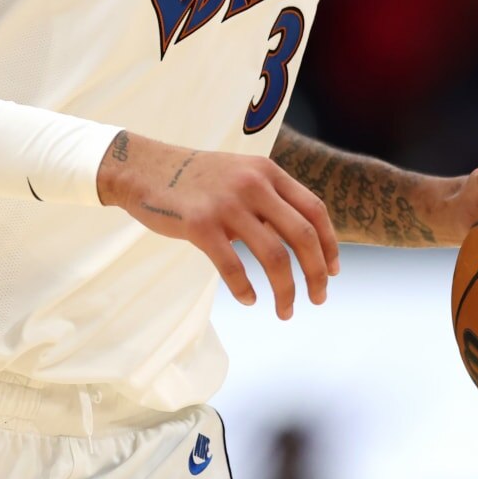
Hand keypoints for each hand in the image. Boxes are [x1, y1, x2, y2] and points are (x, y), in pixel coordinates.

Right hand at [97, 132, 339, 319]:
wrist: (145, 168)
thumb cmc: (196, 178)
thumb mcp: (241, 173)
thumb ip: (269, 199)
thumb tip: (300, 241)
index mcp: (267, 171)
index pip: (314, 210)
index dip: (329, 245)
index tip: (332, 272)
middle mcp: (253, 185)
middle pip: (302, 237)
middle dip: (316, 274)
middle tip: (318, 299)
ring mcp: (227, 205)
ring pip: (274, 257)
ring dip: (286, 291)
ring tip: (286, 310)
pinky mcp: (200, 225)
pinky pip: (233, 267)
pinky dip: (245, 289)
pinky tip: (249, 299)